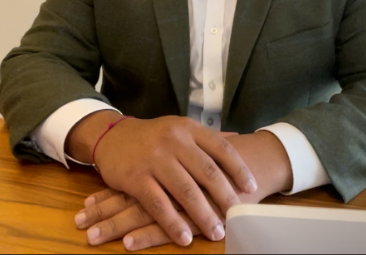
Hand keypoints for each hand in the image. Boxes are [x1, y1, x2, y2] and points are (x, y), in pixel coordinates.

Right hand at [66, 113, 256, 246]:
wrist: (113, 136)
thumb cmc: (155, 135)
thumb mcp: (181, 128)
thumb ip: (208, 137)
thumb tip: (240, 139)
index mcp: (188, 129)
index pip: (220, 148)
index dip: (238, 168)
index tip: (252, 187)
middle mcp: (174, 141)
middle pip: (206, 171)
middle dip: (224, 196)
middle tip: (237, 214)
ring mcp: (155, 159)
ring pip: (185, 190)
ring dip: (203, 214)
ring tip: (217, 232)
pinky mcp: (136, 178)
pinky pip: (158, 204)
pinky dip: (173, 223)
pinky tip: (185, 237)